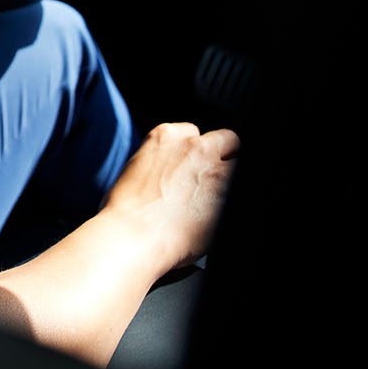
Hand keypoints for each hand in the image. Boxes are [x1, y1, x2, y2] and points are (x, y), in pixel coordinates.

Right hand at [100, 122, 238, 274]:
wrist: (133, 235)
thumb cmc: (125, 211)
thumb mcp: (136, 170)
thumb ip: (160, 163)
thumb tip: (170, 175)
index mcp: (168, 136)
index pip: (194, 133)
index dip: (196, 152)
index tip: (192, 168)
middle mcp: (196, 147)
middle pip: (227, 140)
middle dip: (223, 157)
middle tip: (212, 181)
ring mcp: (215, 169)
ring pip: (239, 164)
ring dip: (229, 179)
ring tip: (214, 201)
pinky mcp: (229, 194)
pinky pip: (242, 191)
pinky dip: (230, 203)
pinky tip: (216, 217)